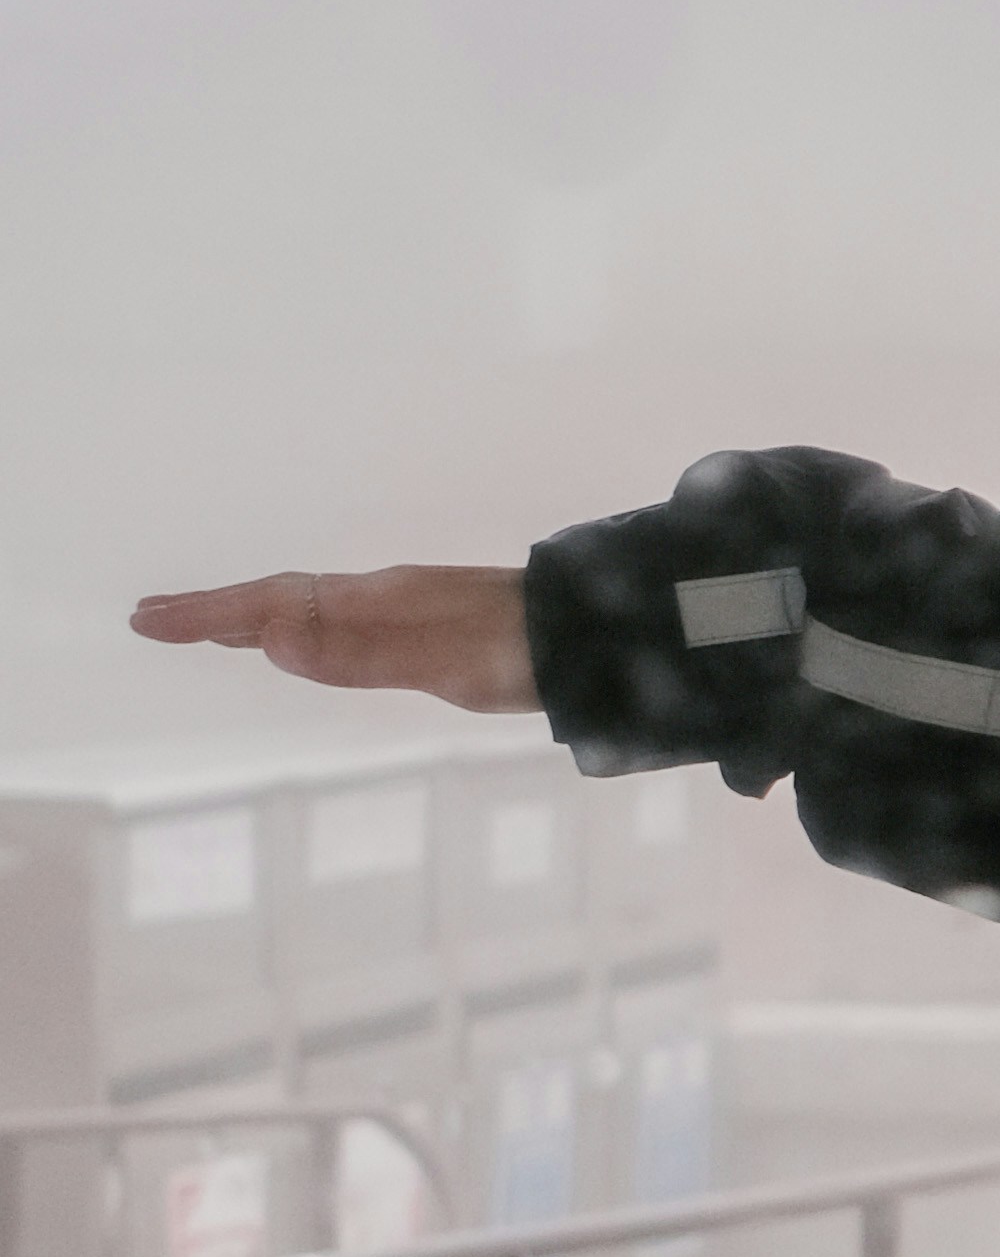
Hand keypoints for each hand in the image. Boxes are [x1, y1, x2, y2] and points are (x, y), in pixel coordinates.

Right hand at [132, 566, 539, 713]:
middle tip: (149, 617)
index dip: (206, 615)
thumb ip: (358, 652)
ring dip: (249, 615)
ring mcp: (402, 607)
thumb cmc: (518, 651)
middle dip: (211, 609)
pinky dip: (296, 624)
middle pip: (277, 598)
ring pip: (306, 606)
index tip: (147, 620)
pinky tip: (301, 638)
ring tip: (204, 626)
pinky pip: (337, 618)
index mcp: (370, 601)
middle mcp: (379, 596)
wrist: (593, 635)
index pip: (269, 605)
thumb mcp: (439, 660)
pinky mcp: (426, 625)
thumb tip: (269, 638)